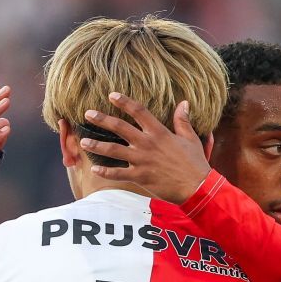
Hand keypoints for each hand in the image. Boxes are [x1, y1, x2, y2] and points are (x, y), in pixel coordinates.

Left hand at [78, 93, 212, 202]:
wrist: (197, 187)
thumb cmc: (195, 163)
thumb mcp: (190, 138)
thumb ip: (183, 120)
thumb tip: (184, 103)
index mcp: (159, 132)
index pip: (139, 111)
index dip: (124, 102)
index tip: (111, 95)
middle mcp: (147, 144)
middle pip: (120, 127)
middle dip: (102, 119)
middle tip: (88, 114)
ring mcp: (142, 161)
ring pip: (114, 150)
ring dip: (97, 145)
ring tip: (83, 142)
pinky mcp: (141, 177)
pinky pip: (119, 174)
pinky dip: (106, 172)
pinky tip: (95, 169)